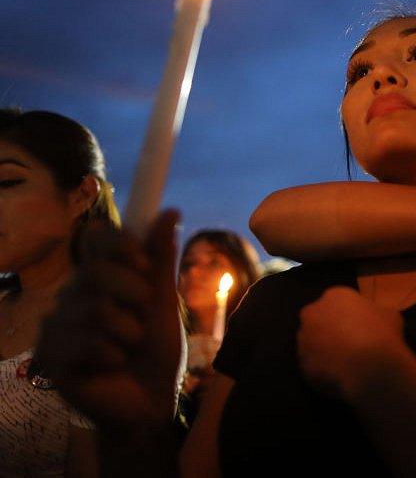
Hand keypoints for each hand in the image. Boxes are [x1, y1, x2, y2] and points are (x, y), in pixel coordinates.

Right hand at [35, 210, 184, 429]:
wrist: (150, 401)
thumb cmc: (156, 351)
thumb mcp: (163, 304)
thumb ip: (160, 260)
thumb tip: (171, 211)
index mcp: (101, 277)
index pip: (99, 239)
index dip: (120, 245)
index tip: (143, 262)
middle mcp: (73, 294)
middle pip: (97, 271)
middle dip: (135, 295)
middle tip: (143, 321)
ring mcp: (57, 324)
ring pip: (96, 310)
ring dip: (129, 333)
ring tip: (129, 349)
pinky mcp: (49, 355)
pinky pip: (85, 342)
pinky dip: (112, 355)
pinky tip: (111, 365)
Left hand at [297, 286, 406, 398]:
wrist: (369, 368)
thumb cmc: (382, 335)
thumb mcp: (390, 315)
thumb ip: (376, 313)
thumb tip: (374, 319)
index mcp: (334, 296)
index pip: (338, 301)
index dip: (349, 314)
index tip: (360, 326)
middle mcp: (312, 314)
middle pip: (319, 319)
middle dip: (330, 329)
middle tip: (349, 343)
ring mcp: (304, 340)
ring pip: (312, 343)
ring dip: (324, 350)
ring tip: (345, 363)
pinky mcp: (302, 364)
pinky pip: (312, 366)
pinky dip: (322, 370)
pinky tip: (339, 376)